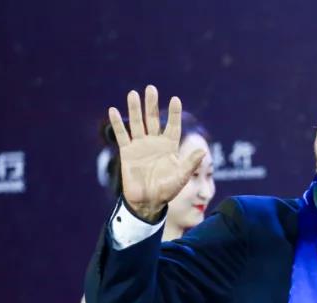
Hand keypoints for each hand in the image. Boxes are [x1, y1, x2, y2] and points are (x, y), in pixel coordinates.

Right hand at [107, 85, 206, 220]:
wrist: (148, 201)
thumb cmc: (167, 190)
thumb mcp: (181, 177)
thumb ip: (190, 163)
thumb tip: (203, 150)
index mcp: (170, 147)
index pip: (173, 126)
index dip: (174, 114)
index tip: (175, 99)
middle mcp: (155, 143)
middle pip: (153, 119)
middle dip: (152, 104)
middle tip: (151, 88)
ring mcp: (140, 146)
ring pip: (137, 123)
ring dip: (135, 109)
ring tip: (133, 94)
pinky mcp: (127, 152)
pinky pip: (122, 135)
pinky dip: (118, 124)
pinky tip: (113, 110)